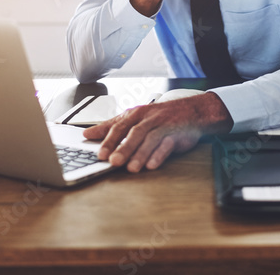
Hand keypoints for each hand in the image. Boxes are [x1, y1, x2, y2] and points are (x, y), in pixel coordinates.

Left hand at [83, 93, 232, 171]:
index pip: (119, 126)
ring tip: (132, 168)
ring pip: (150, 139)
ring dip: (140, 154)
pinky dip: (159, 155)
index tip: (99, 154)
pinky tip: (152, 165)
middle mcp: (149, 118)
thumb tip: (88, 134)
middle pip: (134, 133)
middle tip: (113, 162)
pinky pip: (168, 144)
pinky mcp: (177, 135)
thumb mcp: (134, 118)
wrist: (192, 111)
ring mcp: (163, 126)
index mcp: (135, 114)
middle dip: (123, 147)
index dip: (108, 140)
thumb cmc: (159, 117)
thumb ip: (111, 126)